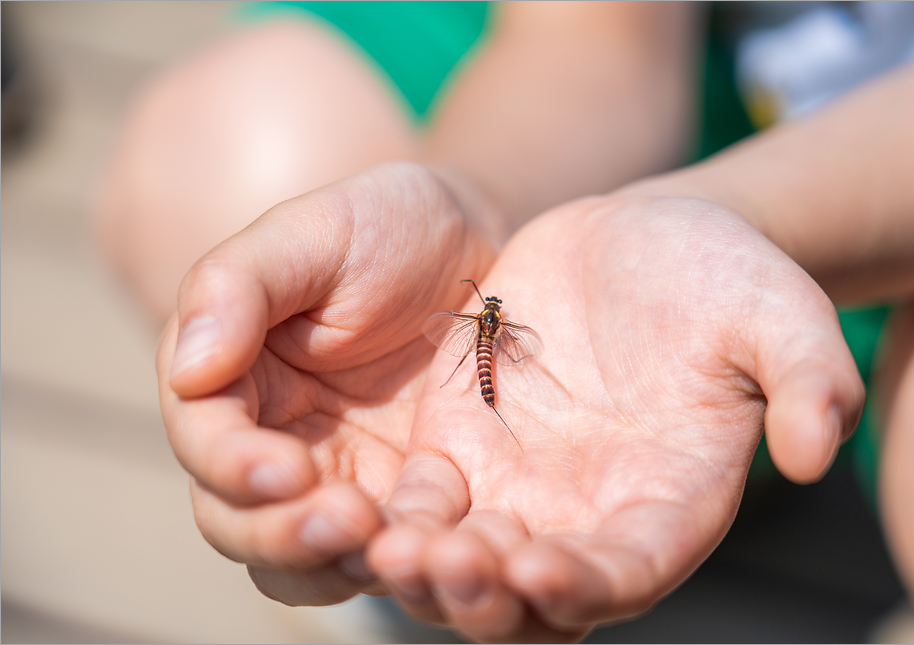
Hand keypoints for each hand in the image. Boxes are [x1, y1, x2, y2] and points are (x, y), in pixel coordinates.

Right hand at [157, 163, 495, 605]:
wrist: (478, 252)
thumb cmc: (388, 225)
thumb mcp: (316, 232)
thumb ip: (239, 285)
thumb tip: (187, 371)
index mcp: (231, 374)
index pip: (203, 436)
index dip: (233, 463)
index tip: (288, 469)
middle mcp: (269, 436)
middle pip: (236, 518)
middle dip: (280, 531)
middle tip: (346, 523)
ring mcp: (333, 475)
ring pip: (298, 557)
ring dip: (331, 563)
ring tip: (386, 547)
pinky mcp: (395, 498)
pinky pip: (378, 553)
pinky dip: (395, 562)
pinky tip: (435, 546)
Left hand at [367, 194, 864, 640]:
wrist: (638, 241)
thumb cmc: (719, 278)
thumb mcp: (776, 311)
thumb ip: (810, 376)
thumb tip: (813, 450)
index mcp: (668, 506)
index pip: (629, 572)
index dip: (589, 585)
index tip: (543, 573)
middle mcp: (586, 519)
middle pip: (531, 596)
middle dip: (486, 594)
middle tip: (442, 565)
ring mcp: (517, 491)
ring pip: (463, 565)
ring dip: (425, 570)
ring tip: (387, 544)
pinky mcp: (462, 452)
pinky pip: (419, 505)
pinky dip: (392, 516)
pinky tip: (355, 501)